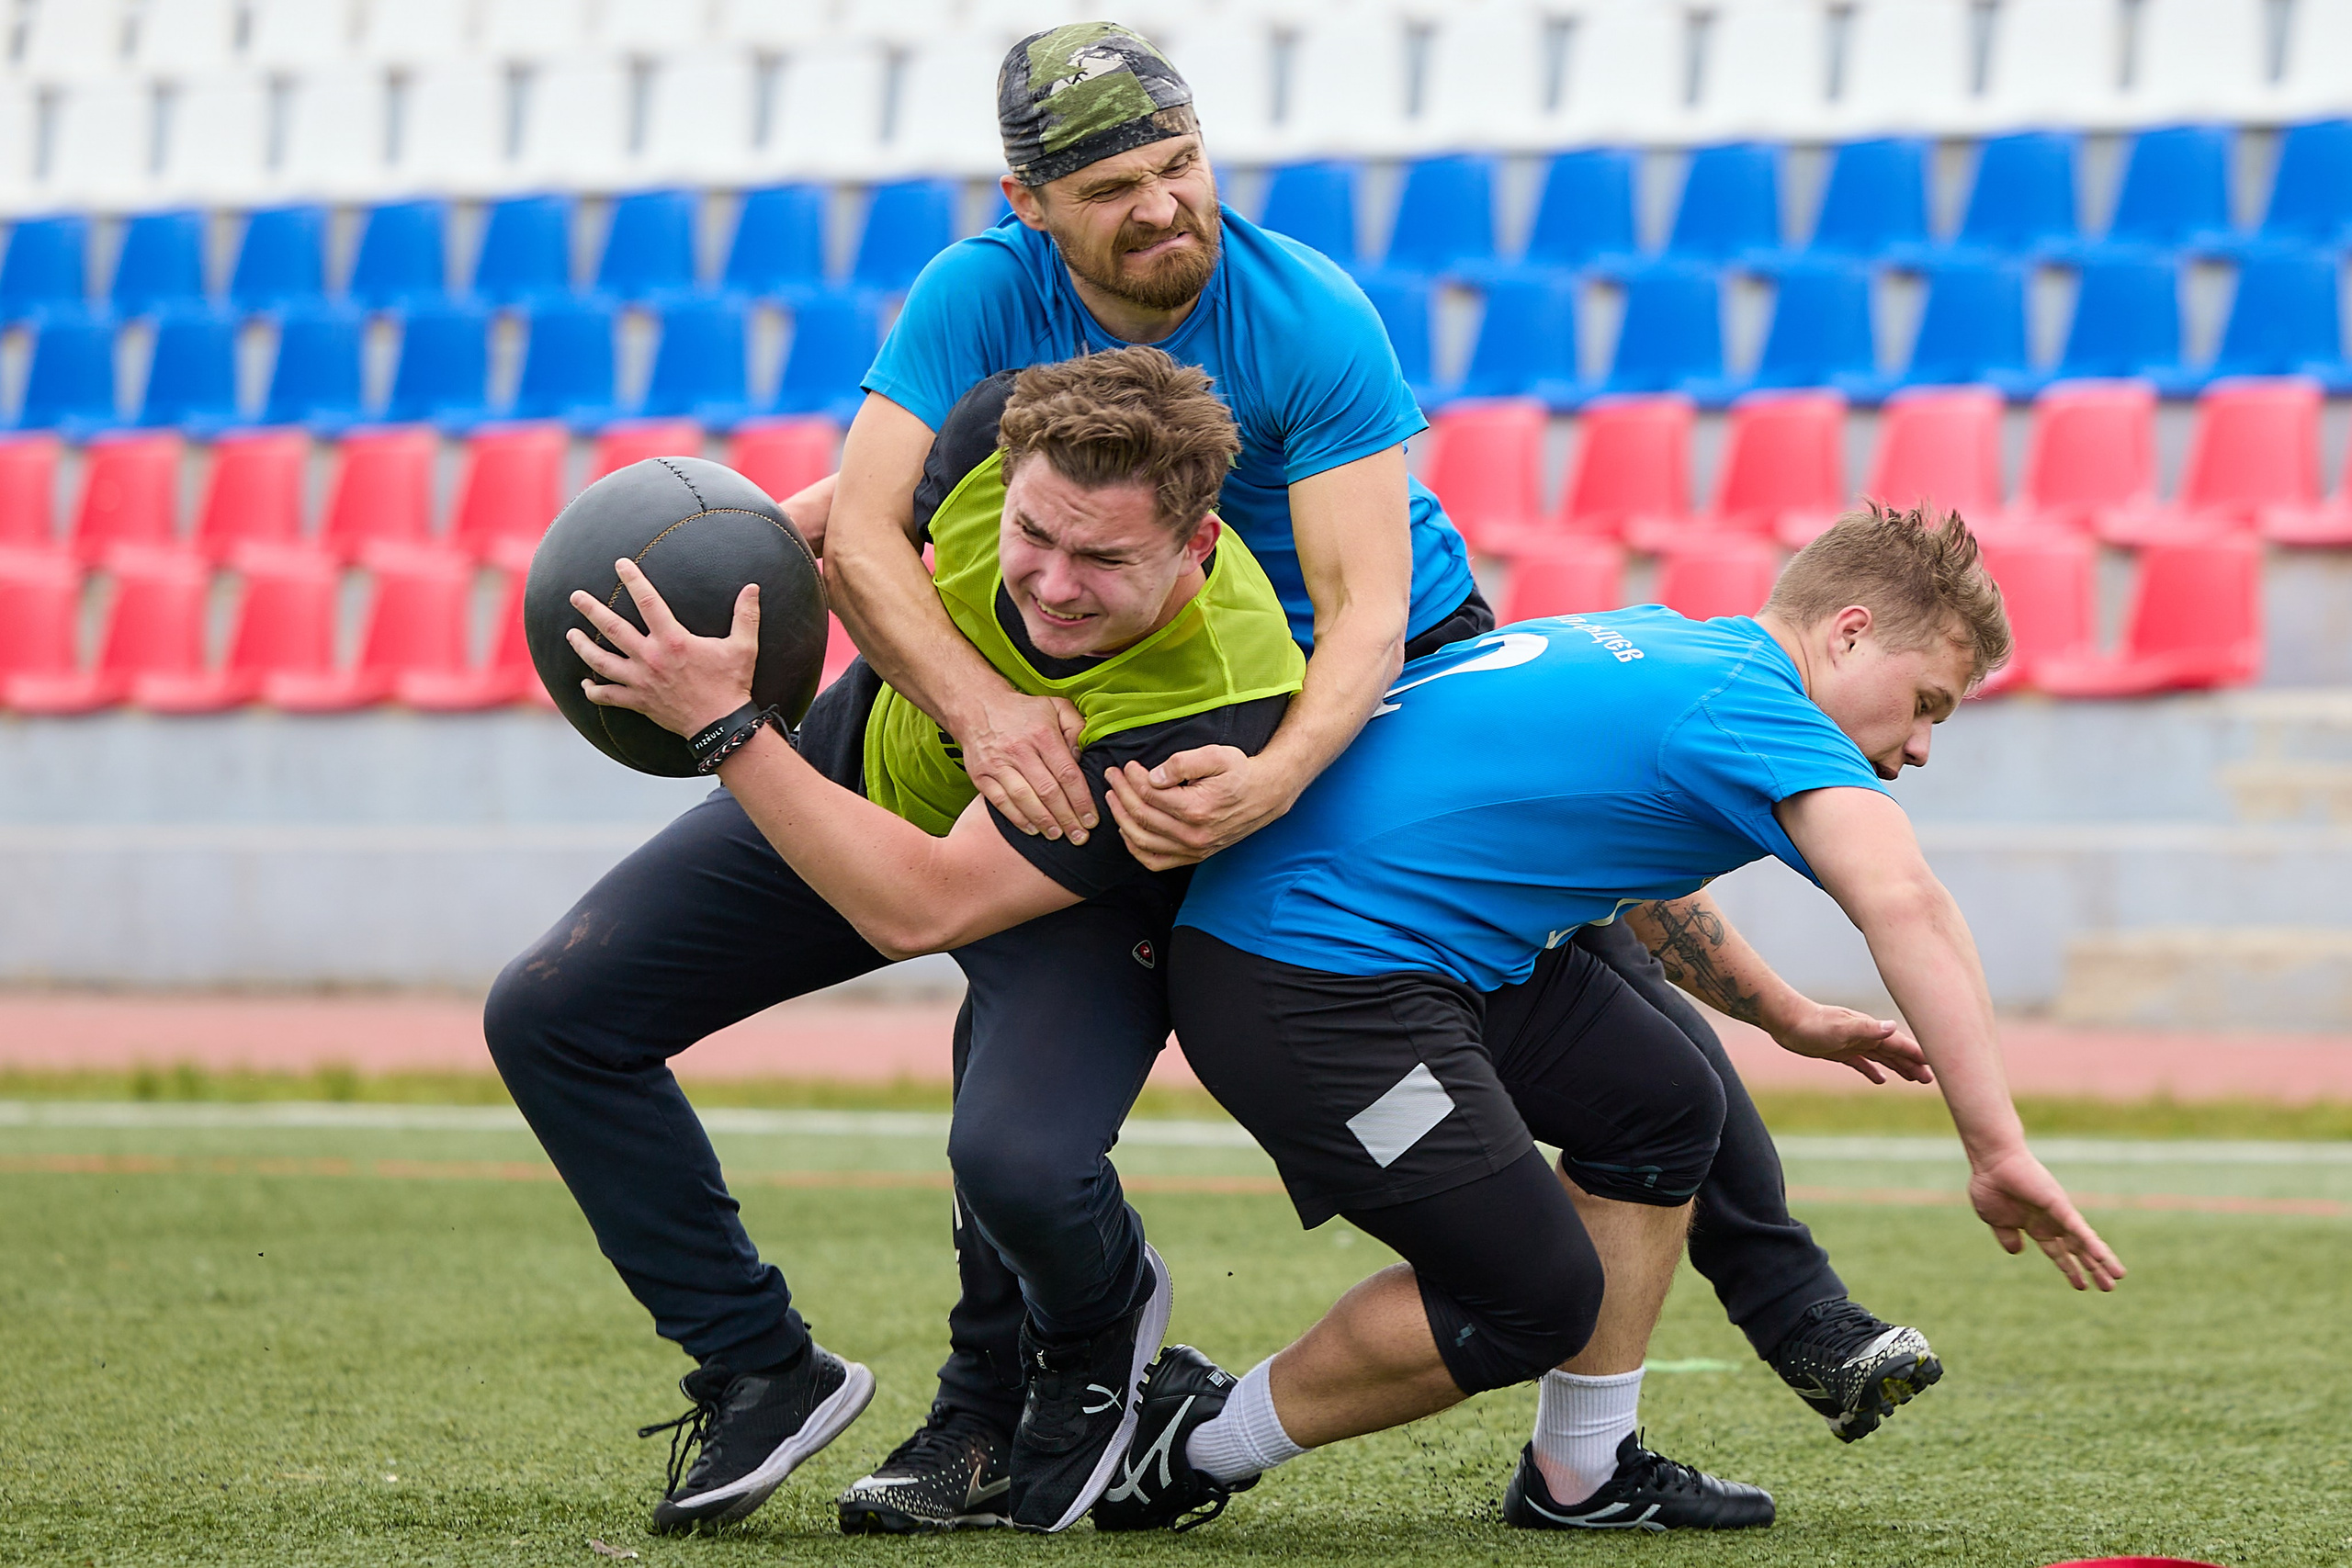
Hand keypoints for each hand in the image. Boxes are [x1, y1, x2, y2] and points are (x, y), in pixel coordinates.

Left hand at [567, 559, 755, 737]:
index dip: (633, 580)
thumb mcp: (744, 647)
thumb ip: (746, 615)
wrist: (721, 725)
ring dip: (583, 647)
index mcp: (674, 640)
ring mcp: (641, 681)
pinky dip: (593, 691)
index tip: (620, 564)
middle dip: (591, 609)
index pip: (648, 602)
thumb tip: (753, 588)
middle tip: (575, 596)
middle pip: (613, 629)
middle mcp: (651, 658)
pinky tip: (584, 684)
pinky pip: (608, 697)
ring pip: (602, 662)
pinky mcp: (639, 702)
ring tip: (571, 634)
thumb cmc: (732, 684)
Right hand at [958, 688, 1095, 843]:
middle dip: (1067, 818)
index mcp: (1042, 735)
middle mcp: (1020, 750)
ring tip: (1058, 836)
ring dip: (1043, 822)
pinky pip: (1000, 802)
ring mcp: (998, 764)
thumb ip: (1076, 727)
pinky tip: (1032, 829)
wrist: (976, 705)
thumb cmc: (1022, 710)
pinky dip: (1017, 818)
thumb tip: (1082, 757)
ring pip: (1024, 799)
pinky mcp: (981, 775)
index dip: (1081, 801)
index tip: (1091, 819)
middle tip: (1079, 836)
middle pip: (1048, 792)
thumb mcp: (1055, 707)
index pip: (1067, 774)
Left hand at [1102, 745, 1293, 870]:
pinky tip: (1127, 829)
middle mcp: (1193, 835)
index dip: (1132, 778)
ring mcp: (1193, 849)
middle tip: (1112, 776)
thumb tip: (1154, 777)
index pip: (1149, 795)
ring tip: (1113, 798)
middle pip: (1141, 817)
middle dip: (1120, 793)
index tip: (1127, 765)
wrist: (1266, 794)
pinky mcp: (1194, 856)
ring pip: (1142, 841)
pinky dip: (1136, 848)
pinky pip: (1155, 861)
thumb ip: (1182, 762)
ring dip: (1121, 818)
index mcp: (1196, 809)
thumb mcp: (1216, 755)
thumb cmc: (1240, 772)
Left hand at [1770, 1003, 1933, 1085]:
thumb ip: (1867, 1028)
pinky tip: (1881, 1080)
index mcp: (1869, 1031)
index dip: (1918, 1054)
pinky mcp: (1839, 1051)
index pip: (1900, 1043)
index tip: (1938, 1063)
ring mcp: (1853, 1043)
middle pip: (1895, 1052)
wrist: (1787, 1022)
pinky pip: (1863, 1063)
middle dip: (1914, 1064)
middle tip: (1931, 1080)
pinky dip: (1874, 1071)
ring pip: (1882, 1057)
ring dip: (1899, 1067)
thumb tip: (1892, 1026)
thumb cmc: (1812, 1024)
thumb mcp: (1841, 1028)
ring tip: (1915, 1079)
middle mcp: (1865, 1036)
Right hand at [1966, 1147, 2126, 1291]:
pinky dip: (2091, 1243)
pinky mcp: (2060, 1206)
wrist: (1992, 1163)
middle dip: (2093, 1268)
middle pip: (2078, 1250)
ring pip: (2084, 1242)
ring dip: (2101, 1259)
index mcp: (2035, 1227)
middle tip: (2109, 1286)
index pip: (2058, 1252)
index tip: (2082, 1286)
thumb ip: (2007, 1236)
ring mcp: (2058, 1214)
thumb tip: (2016, 1251)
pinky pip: (2078, 1228)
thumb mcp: (1996, 1219)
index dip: (2070, 1269)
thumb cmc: (1990, 1186)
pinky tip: (2101, 1257)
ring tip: (2118, 1275)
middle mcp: (2052, 1222)